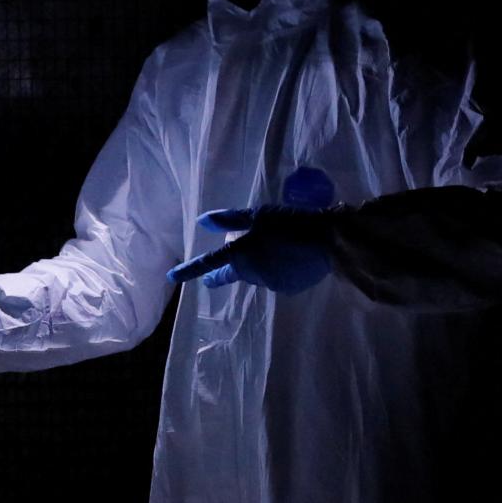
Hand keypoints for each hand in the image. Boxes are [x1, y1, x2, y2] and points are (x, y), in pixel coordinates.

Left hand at [165, 204, 339, 293]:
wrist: (329, 241)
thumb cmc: (292, 222)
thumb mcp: (260, 214)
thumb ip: (230, 219)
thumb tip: (203, 221)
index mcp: (243, 254)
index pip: (210, 263)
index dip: (190, 269)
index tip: (172, 276)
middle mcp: (252, 273)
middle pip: (235, 272)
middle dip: (229, 270)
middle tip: (222, 270)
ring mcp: (269, 283)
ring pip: (257, 274)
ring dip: (259, 265)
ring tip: (277, 248)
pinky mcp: (287, 288)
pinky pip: (276, 279)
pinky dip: (279, 269)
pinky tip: (292, 257)